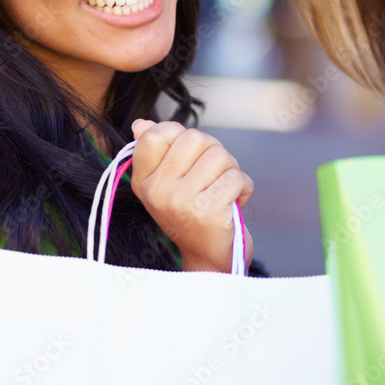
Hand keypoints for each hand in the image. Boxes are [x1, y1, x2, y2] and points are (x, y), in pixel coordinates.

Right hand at [129, 119, 253, 272]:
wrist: (209, 260)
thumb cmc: (192, 216)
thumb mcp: (168, 184)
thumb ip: (157, 152)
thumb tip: (140, 124)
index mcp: (143, 181)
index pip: (156, 134)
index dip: (180, 136)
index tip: (189, 157)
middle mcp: (157, 191)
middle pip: (195, 138)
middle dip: (213, 152)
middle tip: (212, 177)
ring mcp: (181, 202)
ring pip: (220, 156)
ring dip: (231, 171)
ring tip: (222, 191)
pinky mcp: (208, 211)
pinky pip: (237, 177)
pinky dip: (244, 188)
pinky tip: (234, 202)